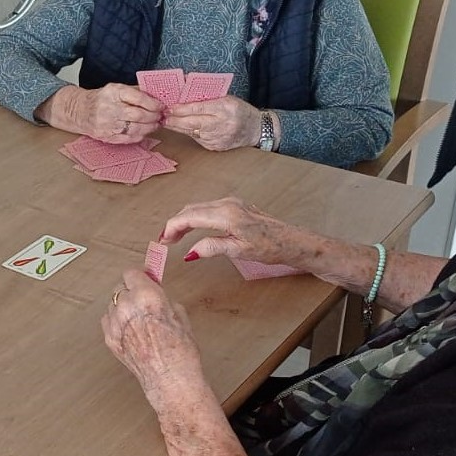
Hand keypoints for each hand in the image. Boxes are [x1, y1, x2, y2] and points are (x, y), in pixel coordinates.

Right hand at [40, 84, 163, 143]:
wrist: (80, 110)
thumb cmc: (101, 99)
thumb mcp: (116, 89)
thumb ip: (135, 91)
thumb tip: (156, 95)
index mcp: (113, 92)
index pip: (138, 98)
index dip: (153, 104)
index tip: (161, 106)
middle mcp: (109, 108)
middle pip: (139, 115)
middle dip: (153, 117)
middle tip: (160, 117)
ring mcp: (107, 124)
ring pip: (135, 128)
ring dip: (149, 128)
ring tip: (155, 125)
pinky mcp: (106, 136)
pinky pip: (128, 138)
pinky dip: (139, 136)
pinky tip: (144, 132)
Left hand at [101, 270, 203, 406]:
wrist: (170, 380)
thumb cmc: (180, 352)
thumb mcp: (179, 315)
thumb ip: (163, 299)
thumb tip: (157, 293)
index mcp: (146, 296)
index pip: (132, 273)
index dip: (140, 276)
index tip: (145, 278)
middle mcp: (126, 307)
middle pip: (121, 287)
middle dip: (132, 290)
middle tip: (143, 298)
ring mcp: (115, 324)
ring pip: (113, 304)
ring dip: (123, 306)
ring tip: (138, 317)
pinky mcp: (109, 339)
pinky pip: (108, 321)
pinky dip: (117, 321)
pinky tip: (130, 329)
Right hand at [160, 198, 313, 264]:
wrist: (292, 241)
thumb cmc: (270, 247)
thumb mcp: (239, 251)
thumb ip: (212, 248)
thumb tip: (190, 252)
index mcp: (225, 214)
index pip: (189, 217)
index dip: (172, 228)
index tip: (163, 241)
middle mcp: (226, 204)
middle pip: (190, 209)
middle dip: (174, 224)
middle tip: (165, 242)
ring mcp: (231, 203)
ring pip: (198, 208)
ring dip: (183, 221)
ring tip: (174, 238)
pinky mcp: (234, 206)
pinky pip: (207, 208)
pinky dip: (194, 218)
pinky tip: (191, 230)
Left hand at [163, 96, 261, 150]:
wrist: (255, 130)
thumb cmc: (240, 110)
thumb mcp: (228, 98)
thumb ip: (208, 96)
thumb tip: (186, 89)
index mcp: (225, 108)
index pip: (200, 108)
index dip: (183, 109)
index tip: (171, 107)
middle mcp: (221, 124)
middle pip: (193, 123)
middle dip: (176, 120)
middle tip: (164, 117)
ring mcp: (217, 138)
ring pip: (192, 132)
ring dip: (178, 127)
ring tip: (167, 122)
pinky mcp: (214, 147)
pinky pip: (197, 139)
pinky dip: (188, 133)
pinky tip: (180, 129)